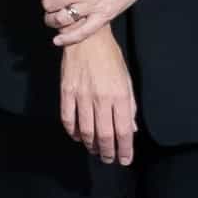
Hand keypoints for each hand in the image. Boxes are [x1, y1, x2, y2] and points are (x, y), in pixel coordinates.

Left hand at [40, 0, 165, 46]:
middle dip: (46, 4)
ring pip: (61, 20)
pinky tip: (58, 40)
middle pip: (49, 5)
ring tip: (52, 18)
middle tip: (51, 2)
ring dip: (52, 21)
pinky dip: (68, 38)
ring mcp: (91, 6)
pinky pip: (83, 32)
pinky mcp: (103, 16)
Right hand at [59, 32, 136, 166]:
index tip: (125, 160)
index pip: (123, 130)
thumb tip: (130, 129)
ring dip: (91, 145)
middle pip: (105, 135)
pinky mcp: (66, 91)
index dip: (125, 149)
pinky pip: (68, 118)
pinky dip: (73, 132)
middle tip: (108, 159)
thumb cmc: (110, 58)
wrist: (87, 37)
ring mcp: (82, 95)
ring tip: (95, 150)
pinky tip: (78, 137)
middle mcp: (101, 98)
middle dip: (107, 152)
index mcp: (120, 95)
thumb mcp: (127, 80)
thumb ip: (129, 106)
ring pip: (86, 130)